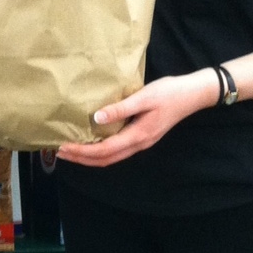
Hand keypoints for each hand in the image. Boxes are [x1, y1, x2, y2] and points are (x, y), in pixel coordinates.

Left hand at [57, 70, 219, 166]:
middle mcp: (139, 144)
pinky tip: (92, 143)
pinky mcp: (142, 137)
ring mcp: (142, 142)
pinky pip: (117, 150)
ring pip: (111, 157)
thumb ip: (120, 109)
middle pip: (105, 159)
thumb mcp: (144, 97)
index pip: (104, 150)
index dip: (82, 151)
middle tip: (59, 153)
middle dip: (81, 158)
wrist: (193, 94)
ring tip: (72, 151)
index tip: (64, 147)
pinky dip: (101, 151)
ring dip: (90, 157)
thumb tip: (96, 119)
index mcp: (138, 135)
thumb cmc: (169, 92)